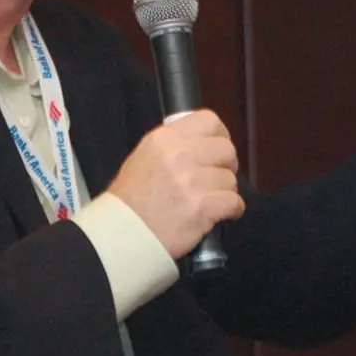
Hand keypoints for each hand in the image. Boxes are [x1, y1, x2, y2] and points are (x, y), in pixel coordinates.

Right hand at [108, 110, 244, 258]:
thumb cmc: (132, 198)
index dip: (221, 136)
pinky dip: (232, 210)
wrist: (122, 235)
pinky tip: (221, 214)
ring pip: (231, 179)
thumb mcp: (145, 157)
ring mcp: (191, 182)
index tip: (217, 151)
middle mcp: (179, 155)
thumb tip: (205, 143)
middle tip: (216, 178)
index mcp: (164, 139)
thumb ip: (174, 145)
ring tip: (211, 200)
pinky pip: (234, 202)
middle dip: (227, 165)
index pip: (209, 121)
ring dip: (225, 191)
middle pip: (226, 149)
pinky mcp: (202, 208)